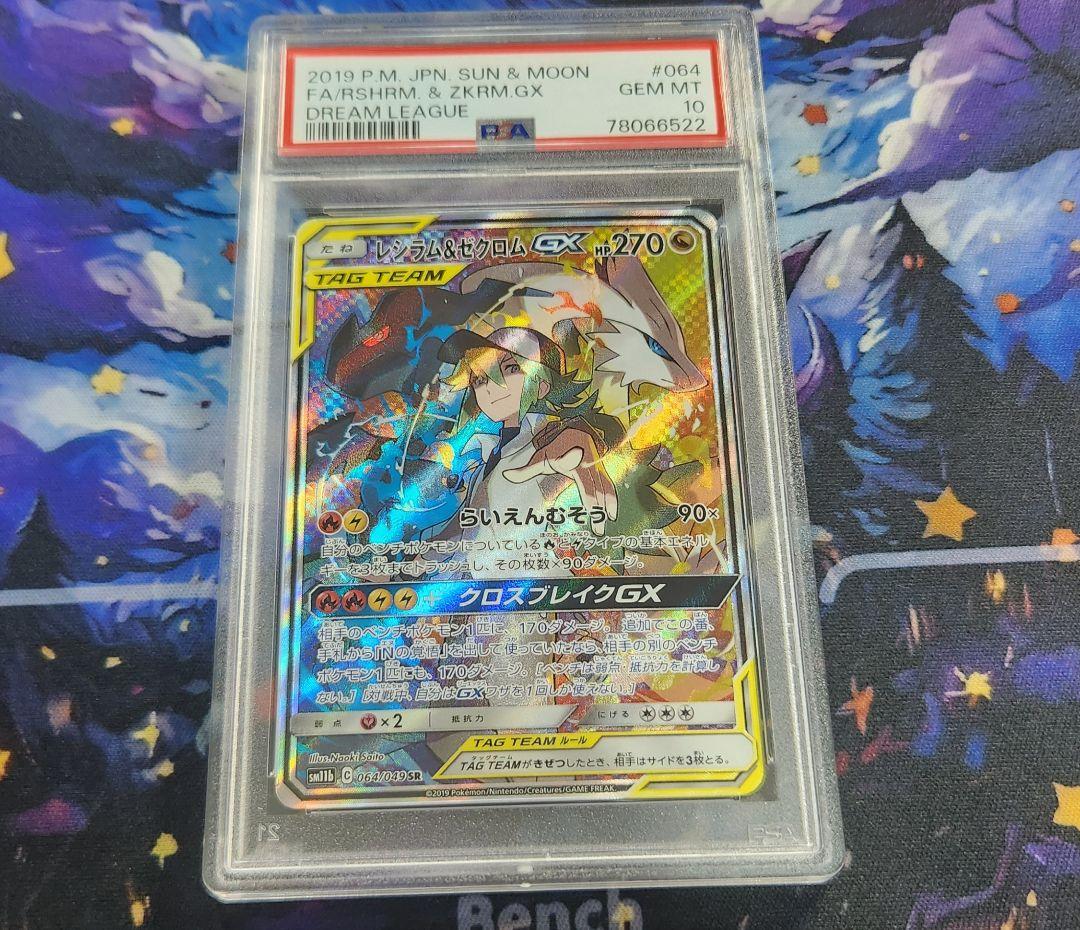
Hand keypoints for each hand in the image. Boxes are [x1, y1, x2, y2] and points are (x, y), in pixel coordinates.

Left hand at [503, 428, 617, 530]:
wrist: (578, 430)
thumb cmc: (558, 445)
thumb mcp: (541, 456)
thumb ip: (526, 470)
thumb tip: (507, 475)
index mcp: (575, 464)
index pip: (583, 483)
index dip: (589, 497)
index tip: (591, 510)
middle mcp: (589, 467)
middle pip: (596, 490)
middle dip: (598, 509)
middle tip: (598, 529)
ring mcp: (597, 468)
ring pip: (605, 488)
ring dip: (608, 506)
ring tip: (608, 522)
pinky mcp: (602, 471)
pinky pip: (608, 486)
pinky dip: (612, 500)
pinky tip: (612, 514)